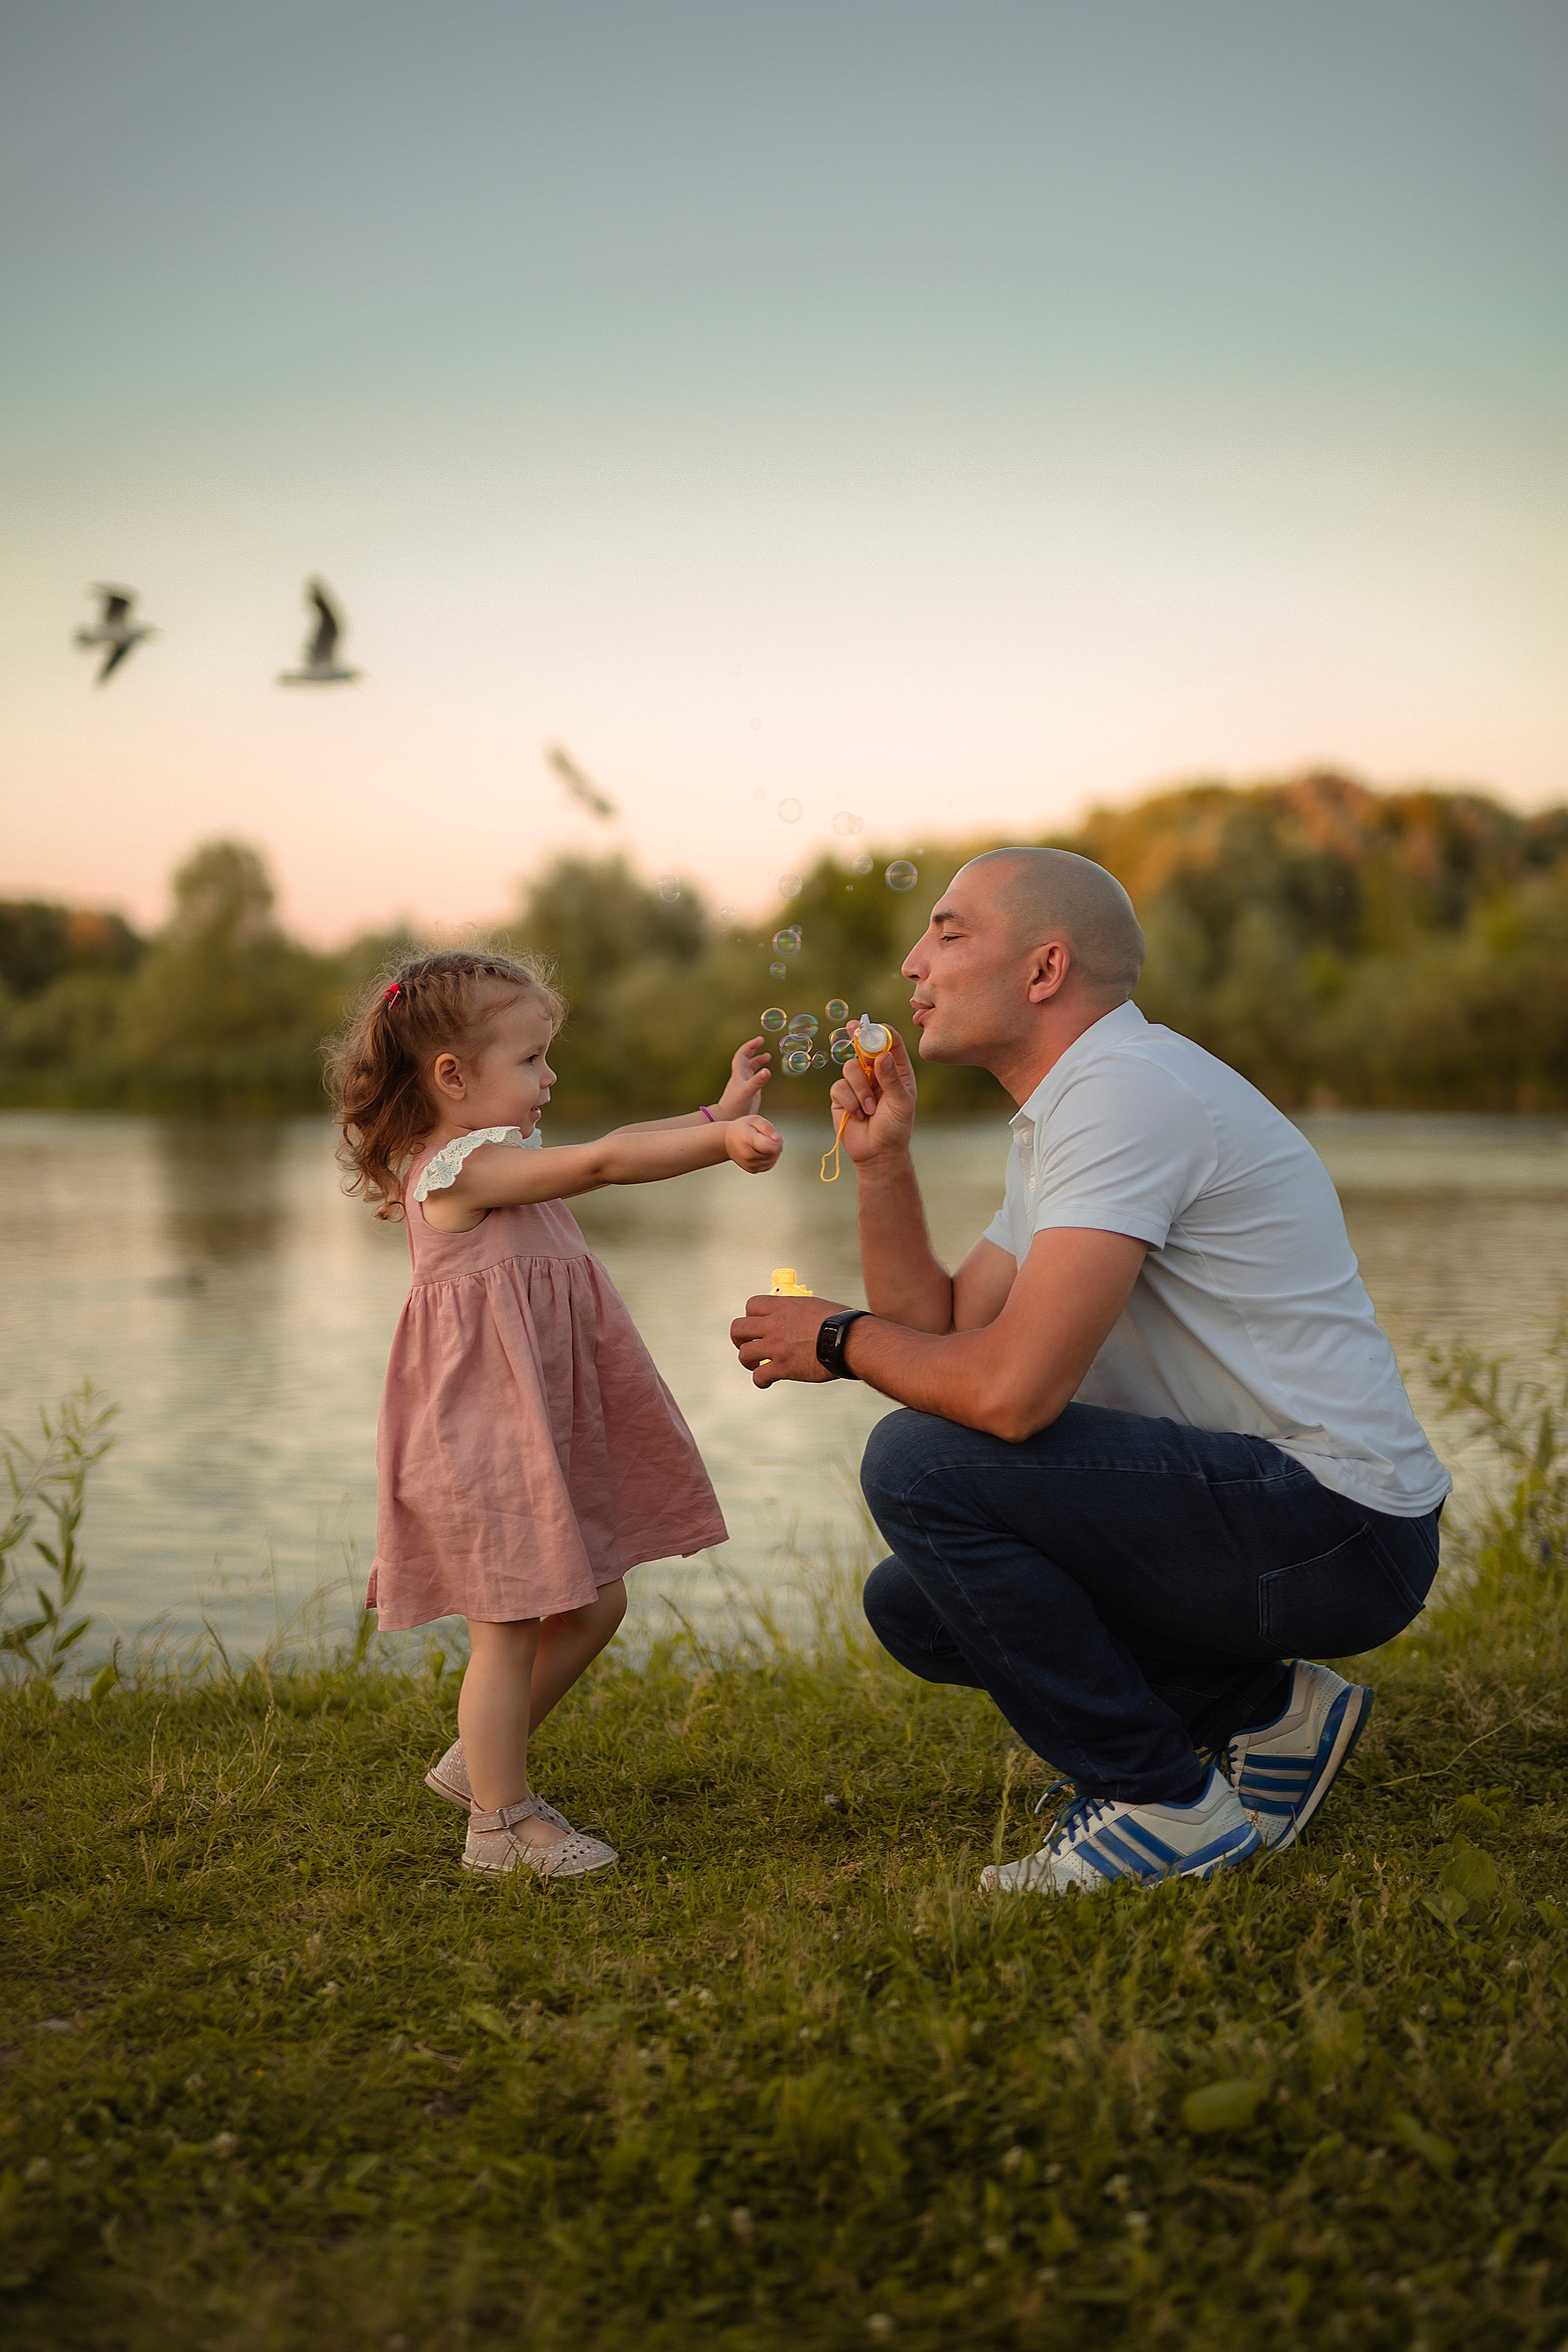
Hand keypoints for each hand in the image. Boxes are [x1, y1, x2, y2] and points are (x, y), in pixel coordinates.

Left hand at [715, 1036, 771, 1117]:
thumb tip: (767, 1071)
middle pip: (746, 1058)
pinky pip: (755, 1078)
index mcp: (739, 1073)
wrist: (728, 1117)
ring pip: (751, 1068)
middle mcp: (741, 1076)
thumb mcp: (748, 1091)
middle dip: (753, 1049)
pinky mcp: (750, 1091)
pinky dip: (761, 1073)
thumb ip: (757, 1081)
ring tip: (768, 1056)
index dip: (750, 1045)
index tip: (760, 1040)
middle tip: (762, 1042)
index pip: (743, 1054)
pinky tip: (766, 1074)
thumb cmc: (735, 1104)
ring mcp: (745, 1083)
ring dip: (758, 1061)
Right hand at [724, 1115, 783, 1173]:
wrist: (727, 1141)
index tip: (772, 1135)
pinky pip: (769, 1165)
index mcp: (748, 1141)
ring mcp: (750, 1165)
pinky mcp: (753, 1170)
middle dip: (775, 1144)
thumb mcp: (755, 1120)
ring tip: (762, 1143)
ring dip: (772, 1151)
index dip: (777, 1140)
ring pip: (773, 1159)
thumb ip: (768, 1127)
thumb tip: (778, 1139)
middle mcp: (748, 1156)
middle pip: (774, 1153)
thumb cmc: (742, 1129)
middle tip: (765, 1137)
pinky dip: (769, 1158)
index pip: (771, 1147)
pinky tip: (761, 1150)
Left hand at [730, 1294, 846, 1385]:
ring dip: (748, 1360)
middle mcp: (775, 1324)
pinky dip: (760, 1381)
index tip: (757, 1324)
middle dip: (739, 1338)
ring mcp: (776, 1346)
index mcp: (784, 1306)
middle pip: (738, 1328)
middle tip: (747, 1344)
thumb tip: (798, 1316)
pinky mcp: (782, 1367)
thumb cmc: (841, 1323)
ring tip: (757, 1365)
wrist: (850, 1342)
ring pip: (744, 1353)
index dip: (751, 1315)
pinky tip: (766, 1382)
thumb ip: (800, 1311)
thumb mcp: (816, 1307)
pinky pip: (759, 1376)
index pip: (751, 1305)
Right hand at [829, 1024, 917, 1165]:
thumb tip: (882, 1056)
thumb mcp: (901, 1104)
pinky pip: (839, 1087)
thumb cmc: (896, 1128)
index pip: (890, 1042)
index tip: (871, 1026)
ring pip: (849, 1067)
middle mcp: (876, 1072)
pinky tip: (858, 1116)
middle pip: (864, 1046)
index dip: (880, 1031)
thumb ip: (892, 1080)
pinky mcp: (841, 1096)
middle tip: (852, 1027)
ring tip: (869, 1109)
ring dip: (859, 1090)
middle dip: (858, 1038)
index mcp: (896, 1070)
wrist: (877, 1153)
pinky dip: (849, 1101)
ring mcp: (857, 1083)